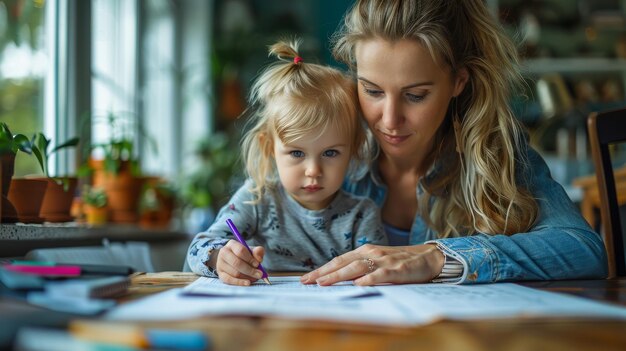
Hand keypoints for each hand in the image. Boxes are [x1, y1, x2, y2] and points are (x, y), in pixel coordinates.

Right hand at [212, 240, 265, 285]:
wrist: (231, 260)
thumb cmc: (244, 255)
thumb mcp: (251, 251)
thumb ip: (258, 252)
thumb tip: (259, 259)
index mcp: (232, 244)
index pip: (240, 250)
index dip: (250, 258)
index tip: (257, 264)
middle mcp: (224, 252)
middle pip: (236, 263)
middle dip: (250, 270)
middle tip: (259, 274)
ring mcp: (220, 264)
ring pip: (234, 272)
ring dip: (247, 277)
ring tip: (255, 277)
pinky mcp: (220, 274)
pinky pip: (229, 280)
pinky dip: (239, 282)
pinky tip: (248, 282)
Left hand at [300, 244, 444, 285]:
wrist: (429, 257)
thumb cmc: (401, 261)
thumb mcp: (378, 261)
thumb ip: (361, 268)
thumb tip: (339, 280)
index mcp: (365, 251)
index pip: (338, 260)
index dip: (322, 269)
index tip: (306, 278)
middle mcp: (372, 253)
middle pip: (343, 263)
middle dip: (323, 273)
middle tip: (307, 281)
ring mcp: (384, 260)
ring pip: (357, 267)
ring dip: (339, 275)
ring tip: (324, 283)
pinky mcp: (397, 269)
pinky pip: (381, 274)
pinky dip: (369, 279)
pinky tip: (358, 284)